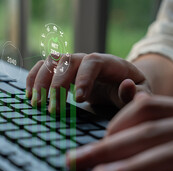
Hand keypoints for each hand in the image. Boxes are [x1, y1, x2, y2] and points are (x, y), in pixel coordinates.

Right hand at [26, 53, 147, 112]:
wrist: (123, 82)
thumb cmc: (133, 90)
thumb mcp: (142, 93)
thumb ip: (136, 93)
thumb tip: (127, 86)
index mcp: (109, 63)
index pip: (93, 62)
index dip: (84, 78)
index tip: (78, 100)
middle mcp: (88, 59)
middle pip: (67, 61)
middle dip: (57, 84)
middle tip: (53, 110)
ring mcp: (73, 63)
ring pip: (52, 62)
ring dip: (41, 81)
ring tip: (37, 103)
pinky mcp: (62, 71)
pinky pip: (43, 68)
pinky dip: (33, 79)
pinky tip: (30, 96)